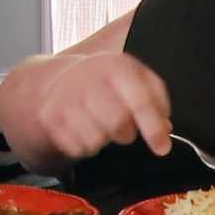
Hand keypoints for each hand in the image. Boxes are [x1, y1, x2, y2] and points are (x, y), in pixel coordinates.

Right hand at [38, 52, 171, 159]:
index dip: (153, 128)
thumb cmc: (110, 83)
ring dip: (104, 140)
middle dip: (127, 134)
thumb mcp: (138, 81)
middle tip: (123, 127)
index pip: (139, 101)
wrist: (65, 80)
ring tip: (102, 125)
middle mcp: (88, 77)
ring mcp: (66, 96)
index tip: (162, 148)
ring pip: (95, 139)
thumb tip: (164, 129)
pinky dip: (85, 146)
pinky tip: (85, 129)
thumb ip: (157, 102)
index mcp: (116, 66)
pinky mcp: (50, 116)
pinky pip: (76, 148)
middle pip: (117, 124)